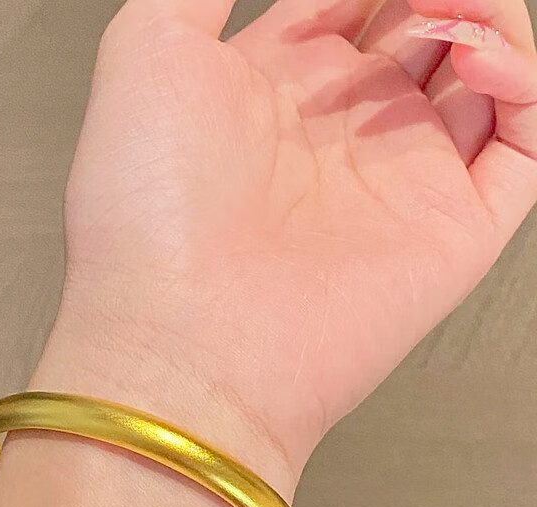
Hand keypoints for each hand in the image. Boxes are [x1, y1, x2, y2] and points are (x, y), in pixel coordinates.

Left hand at [46, 0, 536, 495]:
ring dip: (483, 21)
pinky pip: (523, 143)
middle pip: (420, 29)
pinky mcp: (450, 230)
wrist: (180, 335)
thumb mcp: (146, 52)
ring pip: (480, 77)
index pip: (349, 0)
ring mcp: (398, 181)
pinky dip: (525, 83)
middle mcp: (338, 136)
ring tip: (451, 12)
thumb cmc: (146, 210)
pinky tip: (482, 57)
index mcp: (274, 91)